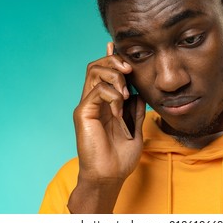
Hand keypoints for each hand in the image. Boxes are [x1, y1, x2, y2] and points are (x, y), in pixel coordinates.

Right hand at [68, 42, 145, 212]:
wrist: (110, 176)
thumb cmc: (120, 157)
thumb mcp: (134, 129)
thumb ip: (135, 110)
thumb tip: (140, 93)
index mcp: (103, 103)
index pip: (103, 72)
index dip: (110, 57)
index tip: (118, 46)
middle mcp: (92, 100)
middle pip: (96, 65)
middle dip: (114, 61)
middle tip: (129, 70)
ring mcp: (86, 106)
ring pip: (94, 72)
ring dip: (114, 76)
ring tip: (126, 93)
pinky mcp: (83, 113)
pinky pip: (96, 91)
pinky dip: (112, 96)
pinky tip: (119, 111)